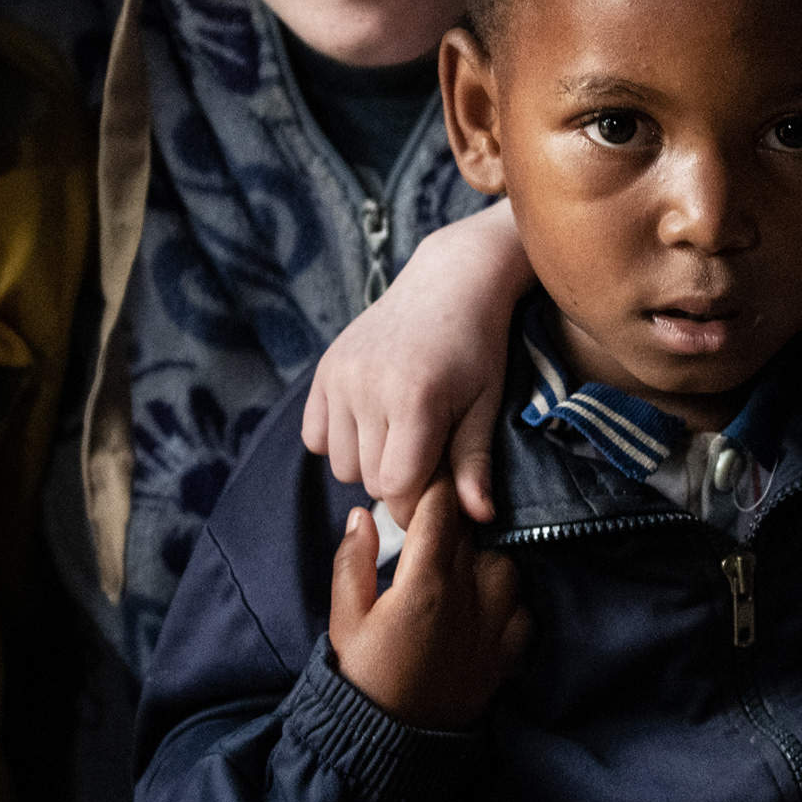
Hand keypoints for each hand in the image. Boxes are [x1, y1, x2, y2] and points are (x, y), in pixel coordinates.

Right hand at [303, 204, 530, 523]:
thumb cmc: (478, 347)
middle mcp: (367, 387)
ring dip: (368, 462)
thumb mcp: (485, 405)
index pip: (397, 487)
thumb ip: (473, 464)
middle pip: (368, 480)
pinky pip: (315, 437)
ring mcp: (340, 376)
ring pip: (340, 464)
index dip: (418, 502)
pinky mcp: (324, 369)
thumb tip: (477, 519)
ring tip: (400, 433)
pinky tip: (371, 420)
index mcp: (414, 400)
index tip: (437, 492)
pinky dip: (340, 440)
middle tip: (427, 453)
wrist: (451, 282)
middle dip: (399, 481)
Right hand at [327, 488, 529, 728]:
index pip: (441, 509)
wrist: (387, 743)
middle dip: (453, 519)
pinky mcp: (505, 656)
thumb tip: (362, 515)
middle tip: (434, 521)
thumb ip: (353, 561)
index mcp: (424, 584)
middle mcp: (466, 599)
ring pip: (505, 565)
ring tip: (459, 567)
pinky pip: (523, 611)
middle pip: (473, 532)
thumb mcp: (343, 617)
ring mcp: (492, 628)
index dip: (434, 485)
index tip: (427, 477)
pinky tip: (482, 606)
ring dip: (484, 558)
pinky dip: (508, 602)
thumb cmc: (360, 677)